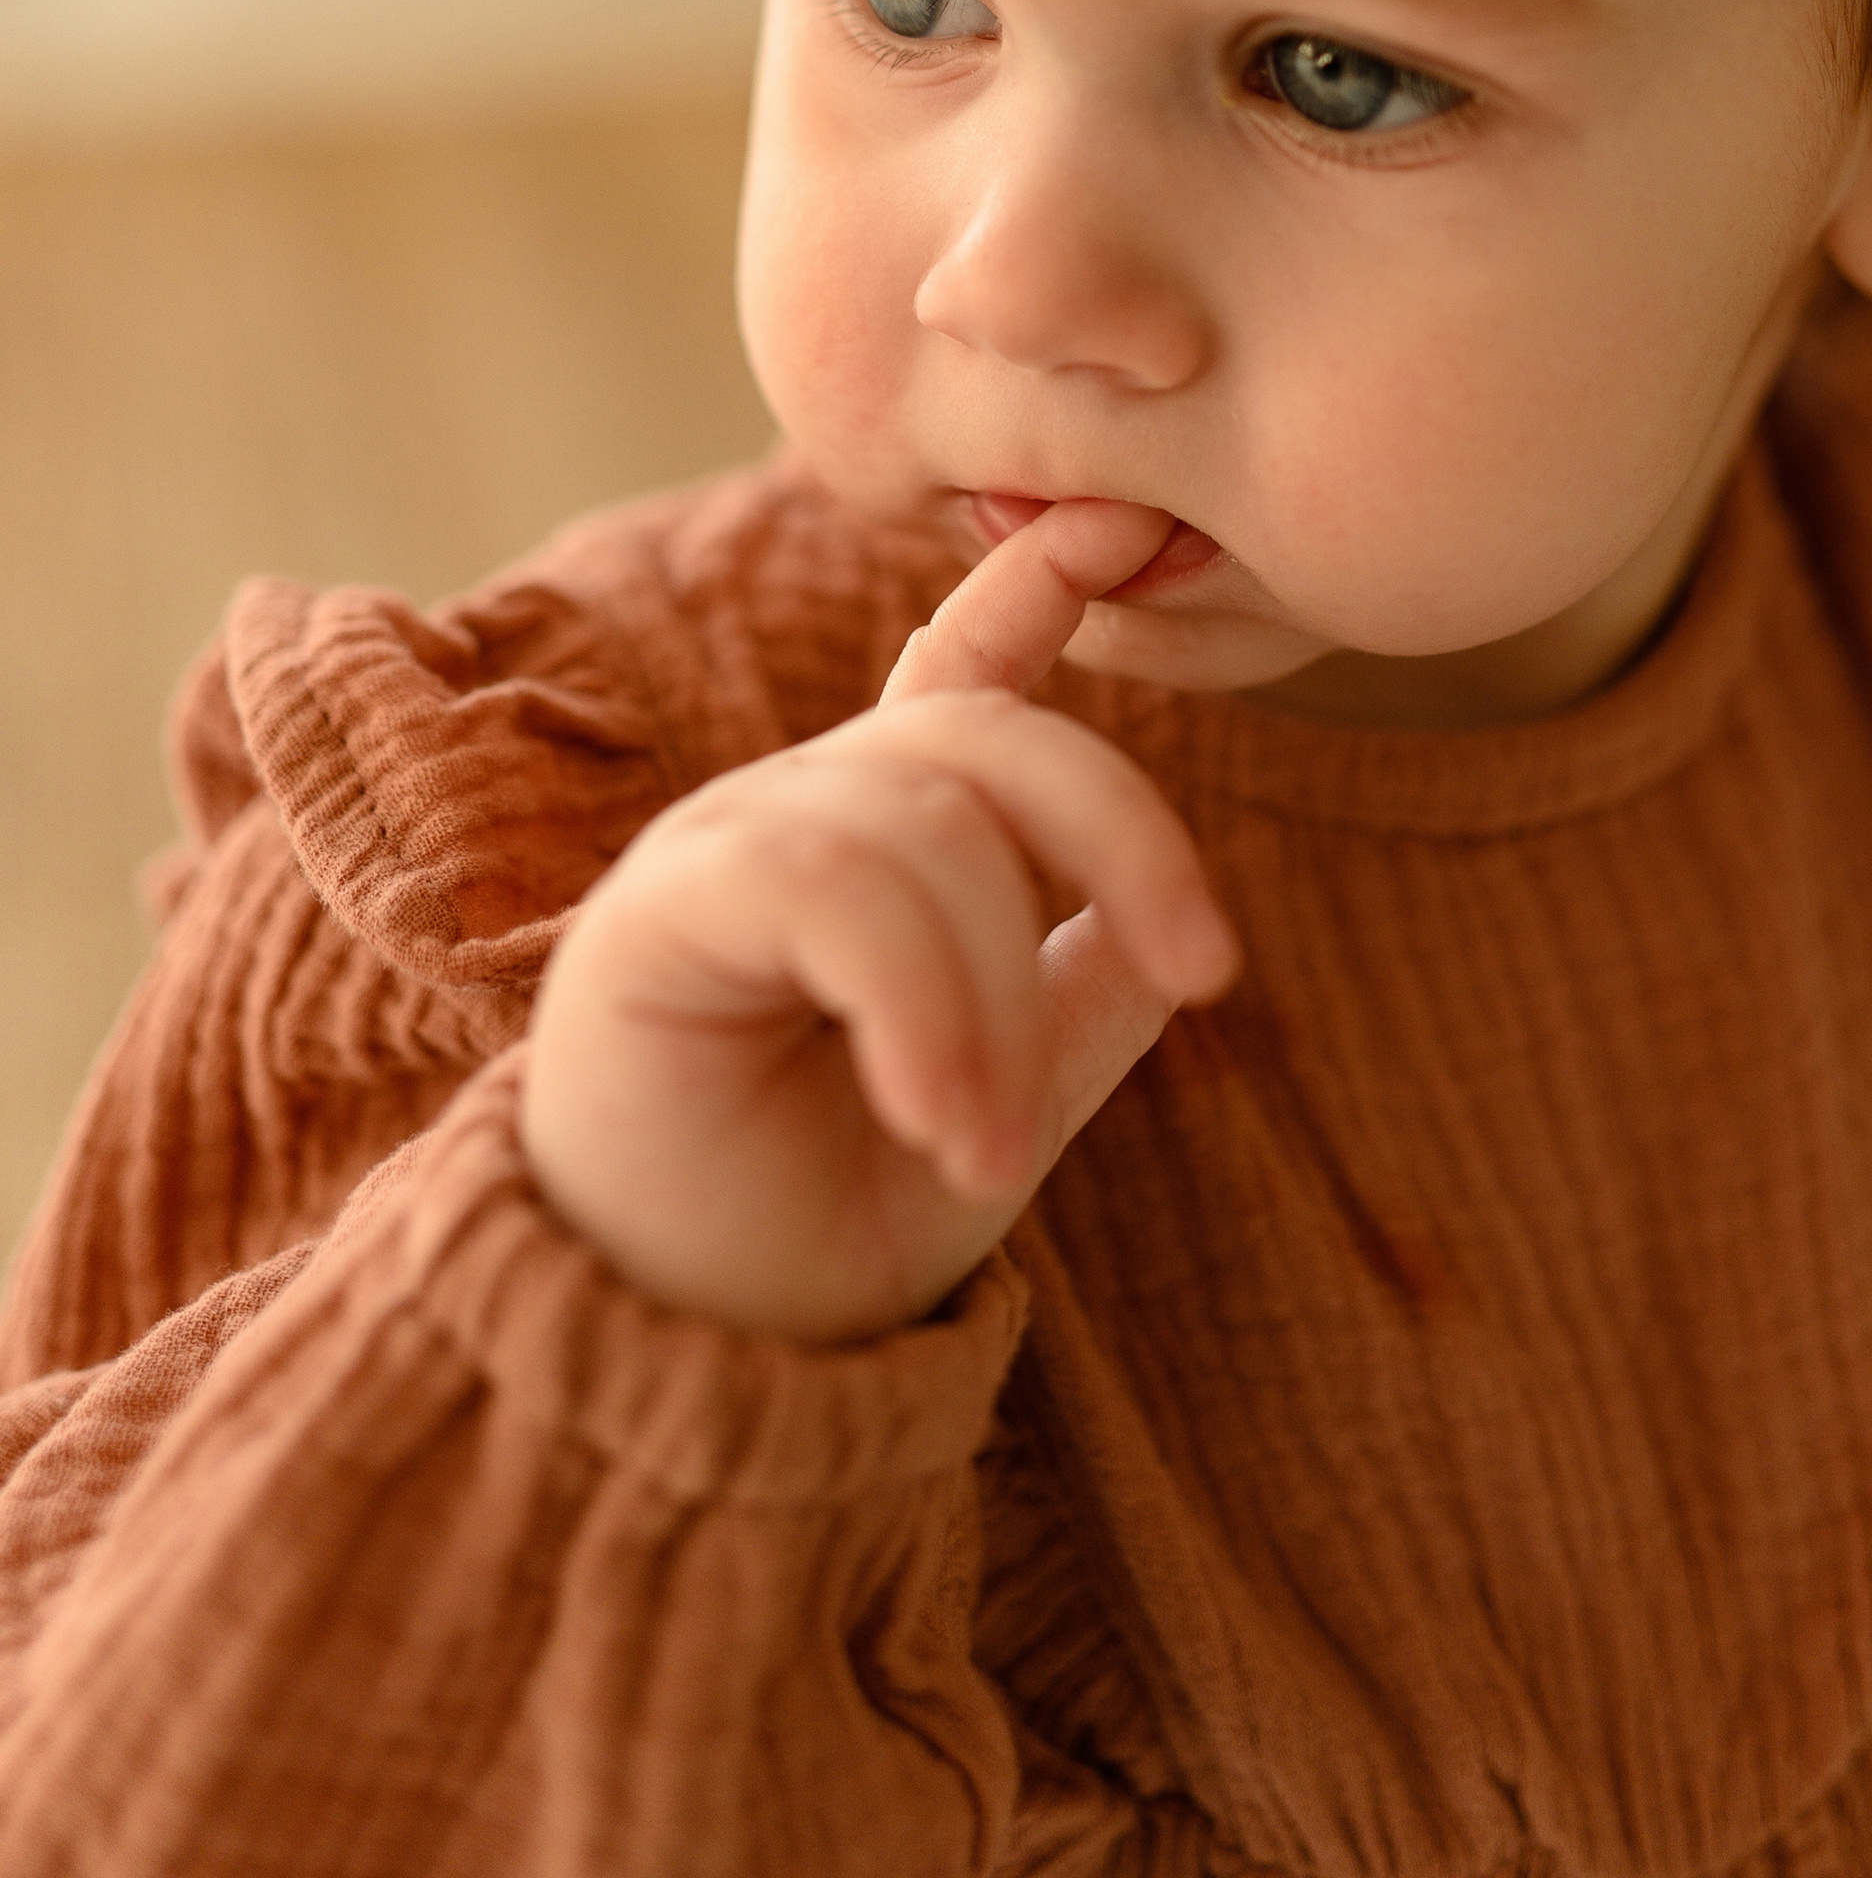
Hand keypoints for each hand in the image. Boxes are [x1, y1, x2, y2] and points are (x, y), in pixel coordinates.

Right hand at [520, 501, 1238, 1344]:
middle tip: (1204, 977)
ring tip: (990, 1147)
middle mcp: (807, 815)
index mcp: (887, 845)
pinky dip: (920, 1007)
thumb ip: (1087, 990)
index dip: (1027, 593)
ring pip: (933, 826)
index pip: (958, 682)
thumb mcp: (1008, 1093)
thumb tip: (1174, 923)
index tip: (1111, 523)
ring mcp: (729, 846)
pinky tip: (942, 1121)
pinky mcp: (662, 906)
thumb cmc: (826, 1225)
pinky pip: (835, 886)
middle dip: (1128, 835)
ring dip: (997, 1003)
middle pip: (994, 739)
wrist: (686, 1355)